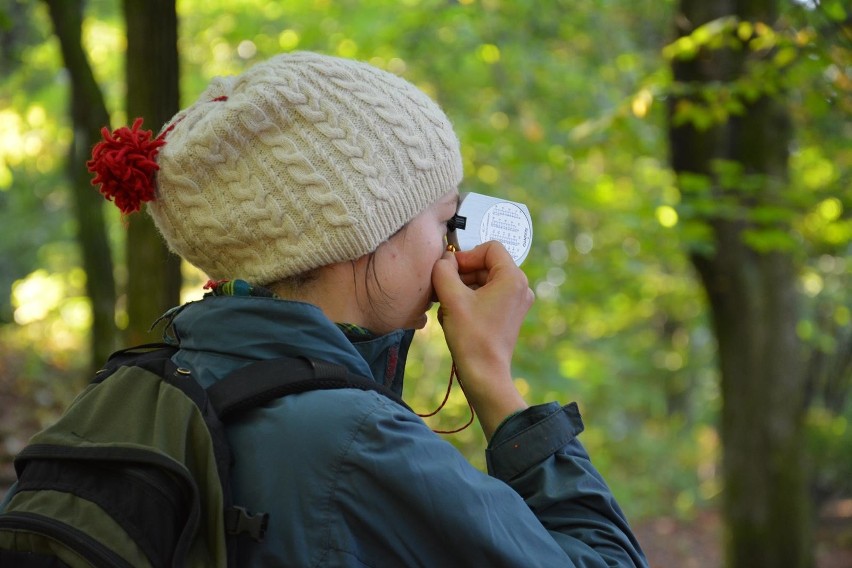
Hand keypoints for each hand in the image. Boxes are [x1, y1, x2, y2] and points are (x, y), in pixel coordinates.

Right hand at [431, 241, 533, 438]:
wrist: (484, 374)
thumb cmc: (472, 338)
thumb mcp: (452, 298)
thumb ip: (444, 271)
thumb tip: (443, 260)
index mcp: (513, 278)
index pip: (489, 248)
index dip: (466, 254)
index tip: (449, 269)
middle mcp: (520, 287)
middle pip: (487, 264)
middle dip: (462, 272)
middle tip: (442, 286)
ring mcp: (516, 302)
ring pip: (485, 280)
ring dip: (463, 286)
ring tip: (446, 302)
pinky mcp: (509, 315)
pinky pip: (488, 295)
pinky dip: (470, 298)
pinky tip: (454, 313)